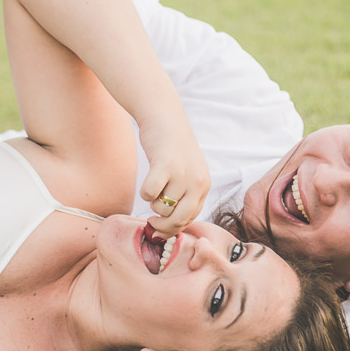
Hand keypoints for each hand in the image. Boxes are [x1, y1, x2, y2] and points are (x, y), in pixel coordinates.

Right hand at [137, 116, 209, 236]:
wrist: (164, 118)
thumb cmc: (171, 149)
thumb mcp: (186, 174)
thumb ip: (182, 199)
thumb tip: (163, 233)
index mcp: (205, 186)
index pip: (190, 219)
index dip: (173, 227)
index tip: (160, 226)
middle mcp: (198, 182)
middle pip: (178, 220)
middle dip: (162, 226)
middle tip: (151, 222)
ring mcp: (182, 174)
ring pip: (162, 208)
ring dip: (153, 202)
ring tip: (155, 185)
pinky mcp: (165, 165)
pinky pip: (149, 194)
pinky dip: (144, 191)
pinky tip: (148, 179)